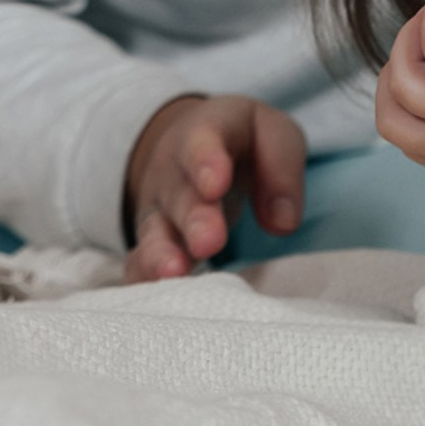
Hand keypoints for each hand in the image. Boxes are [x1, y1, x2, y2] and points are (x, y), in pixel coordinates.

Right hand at [124, 94, 305, 281]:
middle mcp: (173, 171)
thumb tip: (282, 224)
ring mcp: (160, 208)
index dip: (207, 162)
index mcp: (206, 132)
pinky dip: (144, 276)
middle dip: (194, 219)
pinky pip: (141, 259)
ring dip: (162, 254)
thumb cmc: (245, 140)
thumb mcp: (273, 135)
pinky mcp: (155, 240)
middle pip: (181, 194)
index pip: (202, 141)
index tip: (216, 185)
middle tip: (208, 242)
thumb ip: (281, 170)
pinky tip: (151, 293)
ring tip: (174, 273)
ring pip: (156, 231)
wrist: (196, 145)